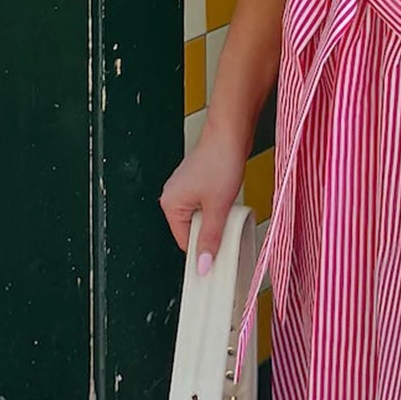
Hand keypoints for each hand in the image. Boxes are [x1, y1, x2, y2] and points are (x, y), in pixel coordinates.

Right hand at [159, 118, 249, 267]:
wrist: (230, 134)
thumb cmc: (220, 162)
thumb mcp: (218, 207)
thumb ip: (210, 238)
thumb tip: (203, 265)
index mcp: (170, 204)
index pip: (184, 242)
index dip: (202, 252)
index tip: (218, 261)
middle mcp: (173, 197)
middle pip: (192, 231)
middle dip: (210, 234)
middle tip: (227, 229)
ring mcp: (184, 190)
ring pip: (201, 219)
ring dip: (216, 221)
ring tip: (228, 209)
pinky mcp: (196, 184)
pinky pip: (205, 207)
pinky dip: (217, 209)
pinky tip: (228, 202)